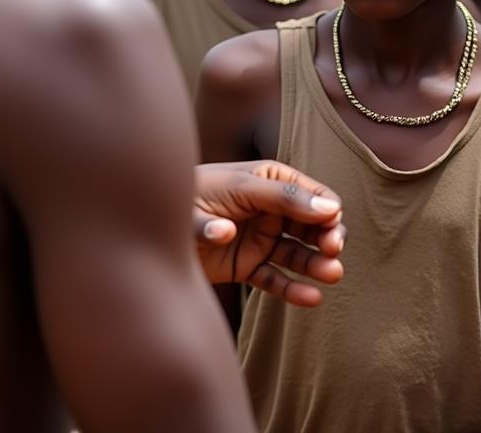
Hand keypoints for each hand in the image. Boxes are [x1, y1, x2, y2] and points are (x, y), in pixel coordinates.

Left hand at [193, 161, 345, 306]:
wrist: (148, 225)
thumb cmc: (192, 193)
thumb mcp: (235, 188)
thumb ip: (276, 199)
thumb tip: (323, 209)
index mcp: (270, 181)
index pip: (311, 194)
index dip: (327, 209)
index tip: (333, 225)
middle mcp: (270, 211)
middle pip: (310, 226)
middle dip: (326, 237)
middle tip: (333, 251)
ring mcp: (259, 240)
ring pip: (297, 254)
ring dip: (316, 264)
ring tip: (332, 276)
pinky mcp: (246, 266)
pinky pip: (275, 278)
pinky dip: (293, 289)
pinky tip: (312, 299)